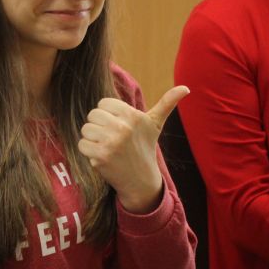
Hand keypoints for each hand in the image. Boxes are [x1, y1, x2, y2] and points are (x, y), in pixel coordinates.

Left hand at [77, 85, 189, 213]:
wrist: (141, 180)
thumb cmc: (145, 147)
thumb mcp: (155, 124)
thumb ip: (167, 103)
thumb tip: (186, 88)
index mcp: (133, 115)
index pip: (103, 103)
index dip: (108, 115)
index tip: (118, 126)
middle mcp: (123, 127)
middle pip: (92, 115)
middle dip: (99, 126)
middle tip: (112, 139)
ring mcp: (111, 142)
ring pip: (86, 129)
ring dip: (93, 139)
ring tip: (107, 147)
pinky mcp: (101, 156)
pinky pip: (82, 144)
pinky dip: (88, 151)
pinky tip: (102, 156)